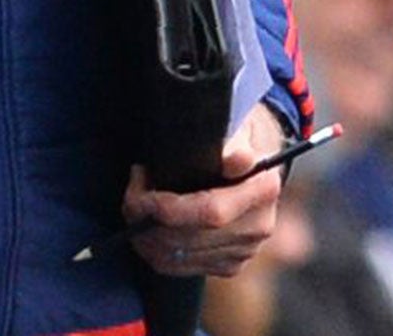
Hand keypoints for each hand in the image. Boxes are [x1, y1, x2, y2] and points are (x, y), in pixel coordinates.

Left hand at [122, 106, 287, 278]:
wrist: (253, 157)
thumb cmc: (234, 134)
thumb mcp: (236, 123)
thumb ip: (234, 139)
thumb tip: (234, 158)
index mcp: (262, 190)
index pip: (210, 212)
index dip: (167, 206)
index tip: (141, 183)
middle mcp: (258, 227)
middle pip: (190, 238)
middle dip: (147, 219)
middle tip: (130, 195)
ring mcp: (244, 250)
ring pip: (180, 257)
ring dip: (145, 235)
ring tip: (134, 206)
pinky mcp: (229, 263)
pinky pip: (181, 268)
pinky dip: (154, 250)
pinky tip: (144, 227)